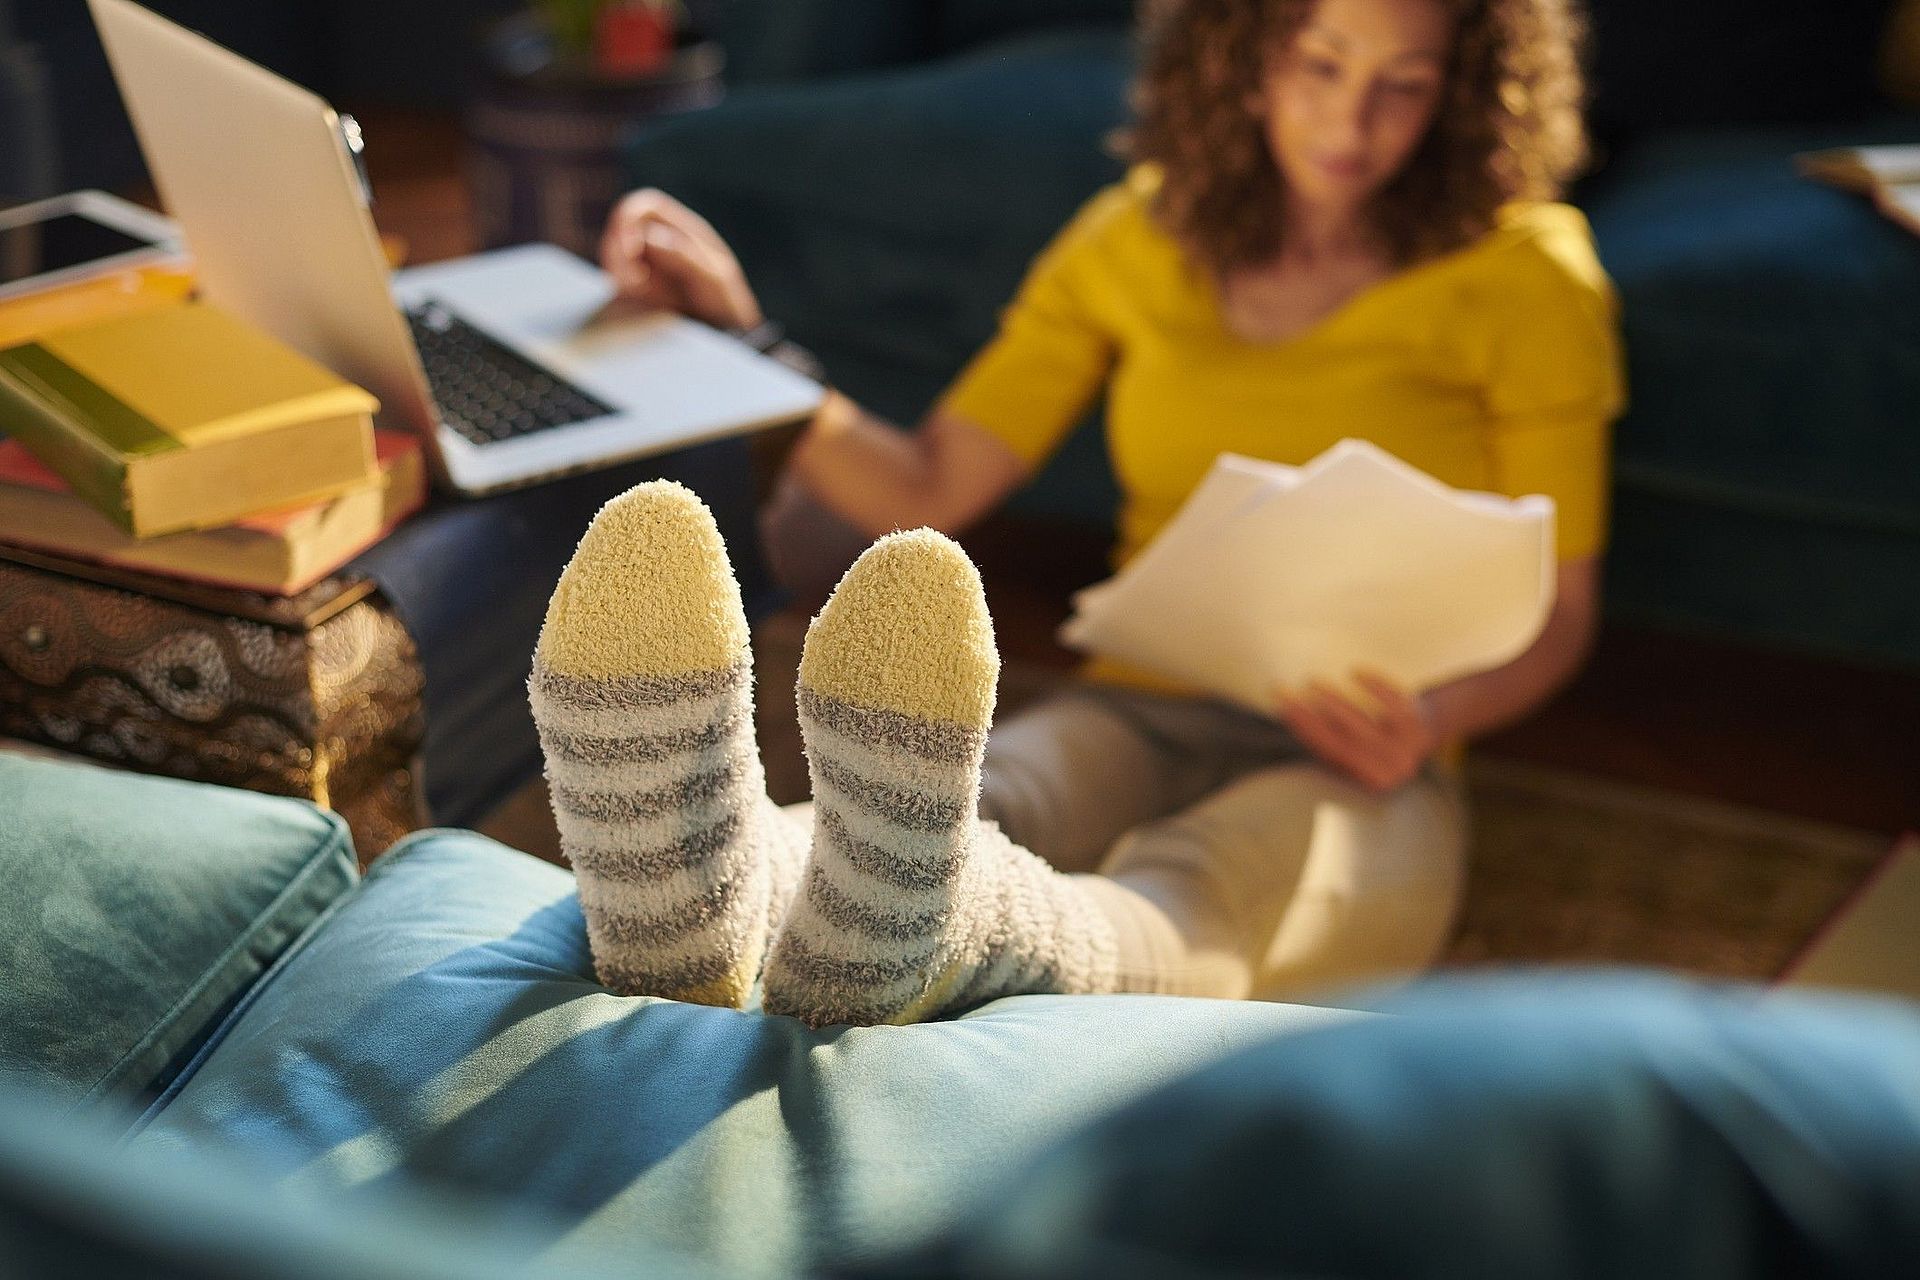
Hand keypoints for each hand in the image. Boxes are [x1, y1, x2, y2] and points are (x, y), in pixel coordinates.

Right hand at [598, 188, 763, 330]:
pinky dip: (622, 290)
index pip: (646, 206)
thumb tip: (649, 237)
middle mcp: (661, 242)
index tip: (629, 249)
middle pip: (622, 230)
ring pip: (613, 256)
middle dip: (619, 253)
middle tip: (634, 283)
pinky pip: (617, 281)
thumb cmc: (728, 305)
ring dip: (618, 273)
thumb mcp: (716, 279)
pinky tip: (642, 303)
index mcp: (683, 230)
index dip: (630, 219)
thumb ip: (685, 256)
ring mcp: (647, 264)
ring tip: (641, 295)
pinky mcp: (638, 288)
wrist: (727, 336)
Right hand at [1273, 669, 1439, 793]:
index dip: (1303, 727)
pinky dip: (1373, 685)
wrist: (1424, 737)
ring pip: (1364, 721)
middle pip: (1343, 739)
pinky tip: (1354, 671)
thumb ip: (1329, 746)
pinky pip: (1393, 702)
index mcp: (1369, 781)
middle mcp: (1390, 769)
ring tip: (1314, 682)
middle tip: (1292, 692)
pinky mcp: (1420, 724)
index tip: (1282, 704)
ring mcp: (1408, 748)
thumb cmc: (1377, 746)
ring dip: (1335, 699)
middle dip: (1313, 713)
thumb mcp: (1354, 756)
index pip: (1328, 751)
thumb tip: (1291, 717)